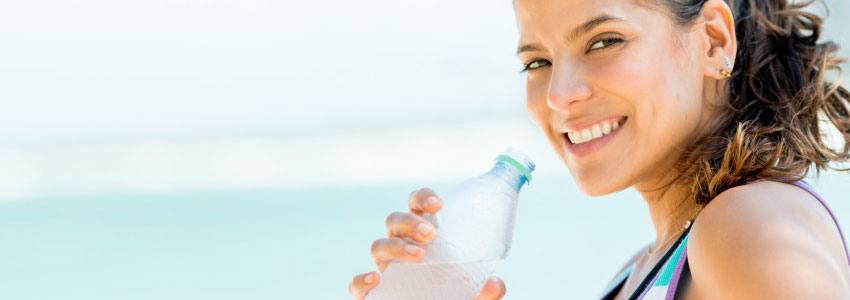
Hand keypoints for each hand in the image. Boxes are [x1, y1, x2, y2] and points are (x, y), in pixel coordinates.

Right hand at [348, 187, 506, 299]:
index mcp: (421, 234)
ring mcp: (384, 267)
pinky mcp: (373, 293)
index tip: (439, 204)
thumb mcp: (474, 292)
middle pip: (394, 220)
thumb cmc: (454, 295)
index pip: (416, 204)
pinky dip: (360, 280)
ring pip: (377, 245)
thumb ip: (485, 289)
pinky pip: (356, 284)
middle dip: (409, 222)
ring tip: (418, 255)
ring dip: (395, 246)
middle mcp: (399, 245)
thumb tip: (496, 285)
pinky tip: (374, 280)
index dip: (423, 198)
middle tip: (431, 235)